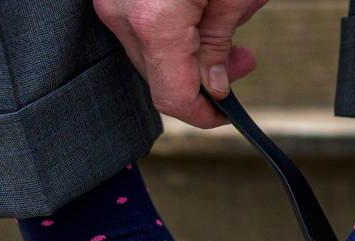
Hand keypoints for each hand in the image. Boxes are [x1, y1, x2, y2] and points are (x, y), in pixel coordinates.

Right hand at [95, 0, 266, 128]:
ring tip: (229, 37)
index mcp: (154, 21)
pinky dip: (170, 34)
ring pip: (148, 55)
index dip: (203, 115)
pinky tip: (200, 20)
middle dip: (202, 82)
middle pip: (159, 79)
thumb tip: (213, 84)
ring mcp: (112, 2)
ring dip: (187, 58)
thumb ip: (219, 43)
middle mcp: (122, 15)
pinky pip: (140, 29)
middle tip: (242, 63)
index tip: (227, 114)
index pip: (173, 98)